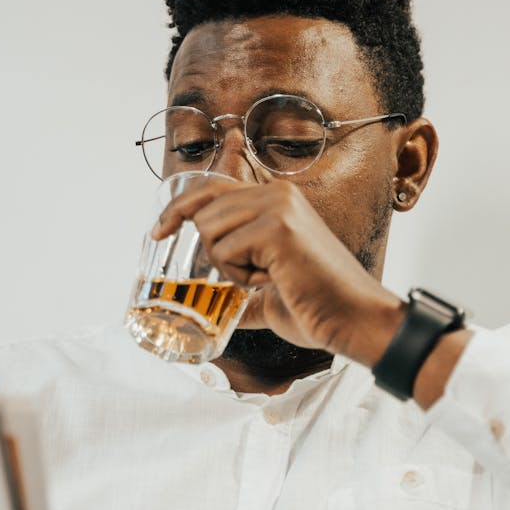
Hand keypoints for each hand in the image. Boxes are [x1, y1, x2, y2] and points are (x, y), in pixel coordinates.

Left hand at [151, 179, 404, 367]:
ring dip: (228, 267)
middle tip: (251, 279)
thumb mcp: (269, 294)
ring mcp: (277, 207)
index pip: (212, 190)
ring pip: (210, 231)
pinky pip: (224, 251)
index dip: (179, 209)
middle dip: (213, 255)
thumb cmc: (318, 309)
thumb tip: (214, 310)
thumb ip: (242, 291)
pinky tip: (274, 280)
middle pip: (203, 213)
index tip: (158, 232)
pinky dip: (240, 277)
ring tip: (268, 279)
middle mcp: (276, 194)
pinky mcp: (276, 228)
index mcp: (276, 199)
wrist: (351, 319)